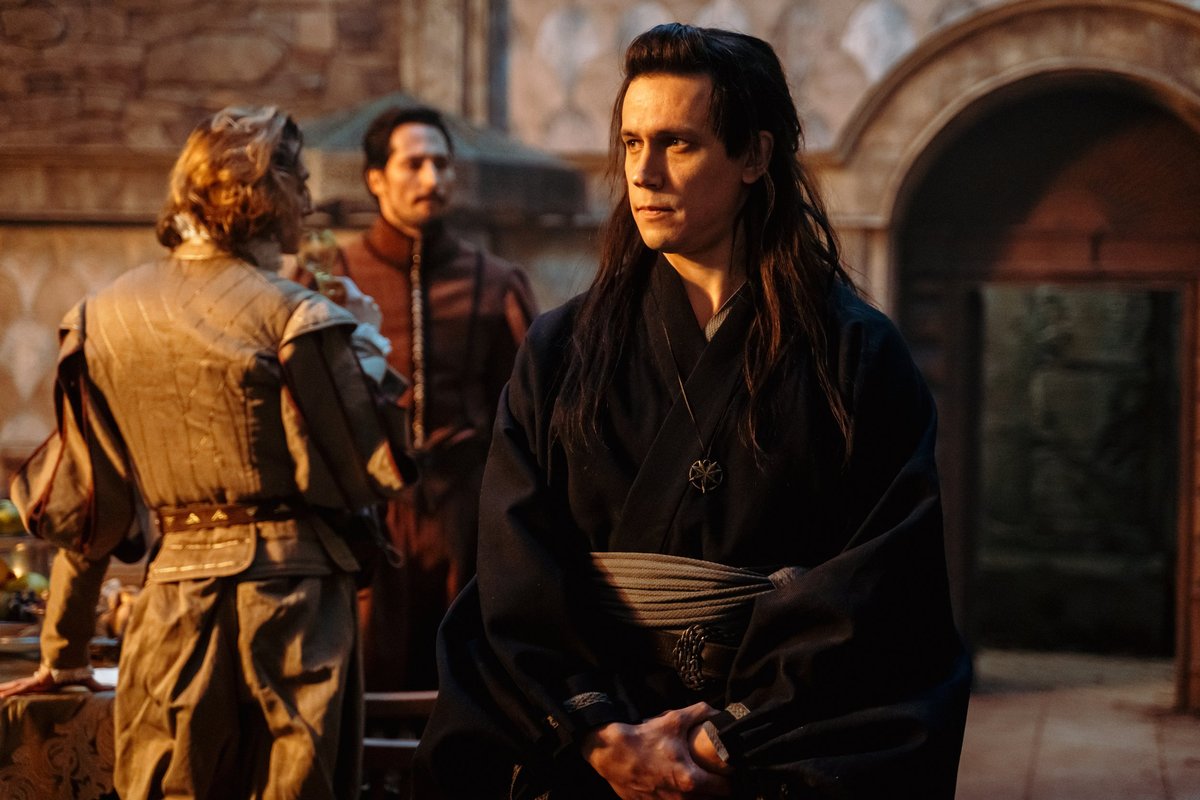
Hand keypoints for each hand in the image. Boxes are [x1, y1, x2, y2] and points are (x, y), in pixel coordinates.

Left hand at [0, 669, 112, 697]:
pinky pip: (18, 688)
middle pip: (21, 687)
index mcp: (48, 681)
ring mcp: (35, 681)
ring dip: (5, 691)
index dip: (25, 688)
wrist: (73, 660)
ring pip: (16, 688)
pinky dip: (8, 691)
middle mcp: (39, 681)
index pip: (33, 685)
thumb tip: (114, 689)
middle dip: (10, 690)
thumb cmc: (79, 669)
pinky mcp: (34, 683)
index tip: (15, 691)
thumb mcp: (87, 681)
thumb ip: (98, 687)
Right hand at [322, 276, 382, 328]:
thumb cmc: (346, 331)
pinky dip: (360, 311)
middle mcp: (367, 300)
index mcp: (356, 298)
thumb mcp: (335, 315)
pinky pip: (367, 309)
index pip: (345, 282)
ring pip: (360, 302)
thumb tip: (321, 296)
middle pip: (352, 292)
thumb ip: (329, 303)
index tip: (327, 283)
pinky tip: (353, 318)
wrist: (363, 347)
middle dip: (341, 295)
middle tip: (332, 298)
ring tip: (343, 311)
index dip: (334, 281)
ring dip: (351, 304)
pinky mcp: (378, 316)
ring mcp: (374, 308)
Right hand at [580, 701, 731, 798]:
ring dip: (699, 797)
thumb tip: (717, 711)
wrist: (613, 753)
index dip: (729, 780)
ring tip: (697, 784)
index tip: (727, 772)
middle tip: (715, 777)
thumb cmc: (644, 738)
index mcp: (691, 780)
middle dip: (716, 791)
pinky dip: (678, 799)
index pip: (726, 790)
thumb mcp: (673, 720)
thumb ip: (699, 713)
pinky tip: (675, 787)